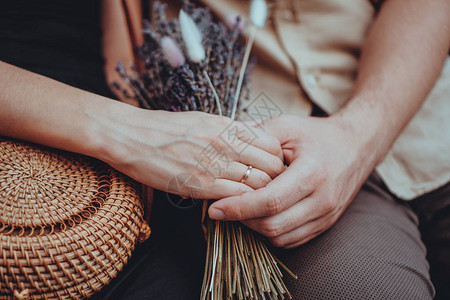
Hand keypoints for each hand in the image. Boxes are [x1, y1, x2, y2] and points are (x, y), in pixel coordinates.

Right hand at [102, 109, 283, 199]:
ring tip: (255, 198)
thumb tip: (253, 134)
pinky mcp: (201, 185)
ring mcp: (215, 164)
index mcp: (227, 125)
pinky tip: (238, 204)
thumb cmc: (166, 129)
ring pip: (259, 183)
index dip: (277, 158)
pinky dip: (243, 203)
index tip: (271, 167)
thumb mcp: (203, 120)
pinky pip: (238, 196)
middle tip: (269, 187)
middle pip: (272, 164)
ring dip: (261, 193)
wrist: (132, 137)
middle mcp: (226, 143)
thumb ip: (230, 129)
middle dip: (275, 178)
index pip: (272, 143)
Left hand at [208, 114, 375, 247]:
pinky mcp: (325, 224)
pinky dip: (271, 233)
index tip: (214, 208)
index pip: (270, 201)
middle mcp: (322, 200)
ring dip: (255, 228)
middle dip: (242, 220)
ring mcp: (326, 216)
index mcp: (312, 173)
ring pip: (280, 237)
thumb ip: (256, 135)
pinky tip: (260, 216)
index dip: (239, 208)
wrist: (357, 146)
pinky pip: (292, 240)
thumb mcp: (287, 126)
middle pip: (273, 225)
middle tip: (223, 208)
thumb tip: (223, 144)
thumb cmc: (318, 135)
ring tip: (240, 210)